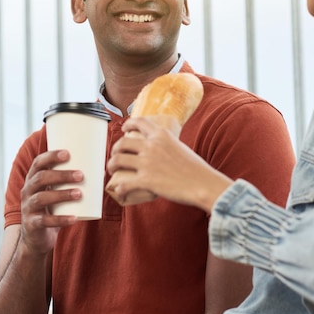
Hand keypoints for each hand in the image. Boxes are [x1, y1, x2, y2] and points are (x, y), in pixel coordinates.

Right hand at [19, 149, 82, 255]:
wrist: (38, 238)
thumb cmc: (53, 208)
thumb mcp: (59, 193)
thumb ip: (74, 183)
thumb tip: (102, 172)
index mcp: (34, 179)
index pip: (38, 163)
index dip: (51, 156)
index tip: (68, 154)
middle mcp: (27, 191)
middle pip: (40, 178)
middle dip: (61, 175)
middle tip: (81, 175)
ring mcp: (28, 208)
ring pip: (41, 198)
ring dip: (62, 194)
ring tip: (79, 193)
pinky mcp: (32, 225)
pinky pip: (44, 221)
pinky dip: (61, 219)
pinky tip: (75, 218)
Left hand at [107, 117, 231, 210]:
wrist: (202, 184)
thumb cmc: (196, 168)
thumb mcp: (180, 147)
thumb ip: (168, 145)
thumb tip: (162, 150)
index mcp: (161, 135)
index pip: (138, 122)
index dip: (127, 125)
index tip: (124, 129)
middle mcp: (151, 146)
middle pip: (122, 142)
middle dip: (114, 149)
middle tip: (115, 155)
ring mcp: (147, 163)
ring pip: (117, 160)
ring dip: (111, 165)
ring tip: (112, 170)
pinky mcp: (146, 180)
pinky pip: (124, 184)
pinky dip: (119, 189)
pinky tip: (120, 191)